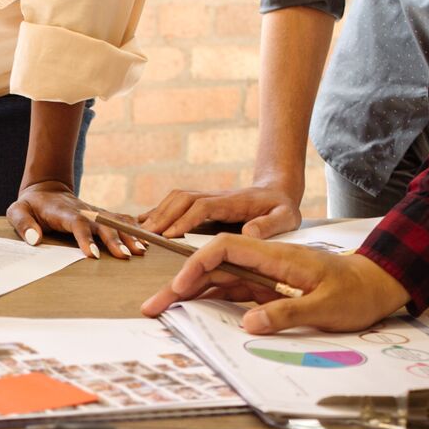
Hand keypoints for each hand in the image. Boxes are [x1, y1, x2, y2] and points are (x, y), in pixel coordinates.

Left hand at [4, 182, 143, 258]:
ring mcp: (95, 211)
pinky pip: (120, 220)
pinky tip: (146, 240)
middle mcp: (83, 210)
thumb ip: (23, 223)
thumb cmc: (31, 205)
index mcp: (63, 211)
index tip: (92, 254)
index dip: (85, 238)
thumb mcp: (17, 211)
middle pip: (102, 224)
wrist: (46, 189)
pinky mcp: (102, 214)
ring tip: (141, 250)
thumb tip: (35, 238)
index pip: (77, 223)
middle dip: (114, 240)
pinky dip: (134, 228)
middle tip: (125, 256)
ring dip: (129, 235)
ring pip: (115, 221)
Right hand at [138, 183, 302, 238]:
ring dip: (159, 212)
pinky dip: (160, 211)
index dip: (185, 220)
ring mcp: (208, 198)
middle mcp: (216, 197)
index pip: (203, 207)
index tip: (169, 235)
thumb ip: (270, 225)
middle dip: (164, 215)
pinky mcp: (203, 204)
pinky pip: (178, 203)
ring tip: (142, 230)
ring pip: (177, 199)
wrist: (277, 192)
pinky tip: (146, 223)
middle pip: (183, 199)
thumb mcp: (286, 217)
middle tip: (147, 235)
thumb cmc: (281, 209)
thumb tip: (249, 231)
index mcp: (233, 202)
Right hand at [139, 234, 408, 332]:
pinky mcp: (269, 288)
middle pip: (214, 266)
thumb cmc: (357, 293)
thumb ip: (287, 314)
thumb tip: (250, 324)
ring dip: (191, 294)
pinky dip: (211, 302)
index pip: (226, 249)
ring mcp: (265, 275)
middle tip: (153, 307)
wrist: (378, 285)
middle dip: (181, 285)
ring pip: (220, 280)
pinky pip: (234, 293)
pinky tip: (194, 313)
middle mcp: (266, 262)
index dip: (198, 265)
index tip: (181, 288)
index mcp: (277, 257)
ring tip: (163, 312)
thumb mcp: (326, 308)